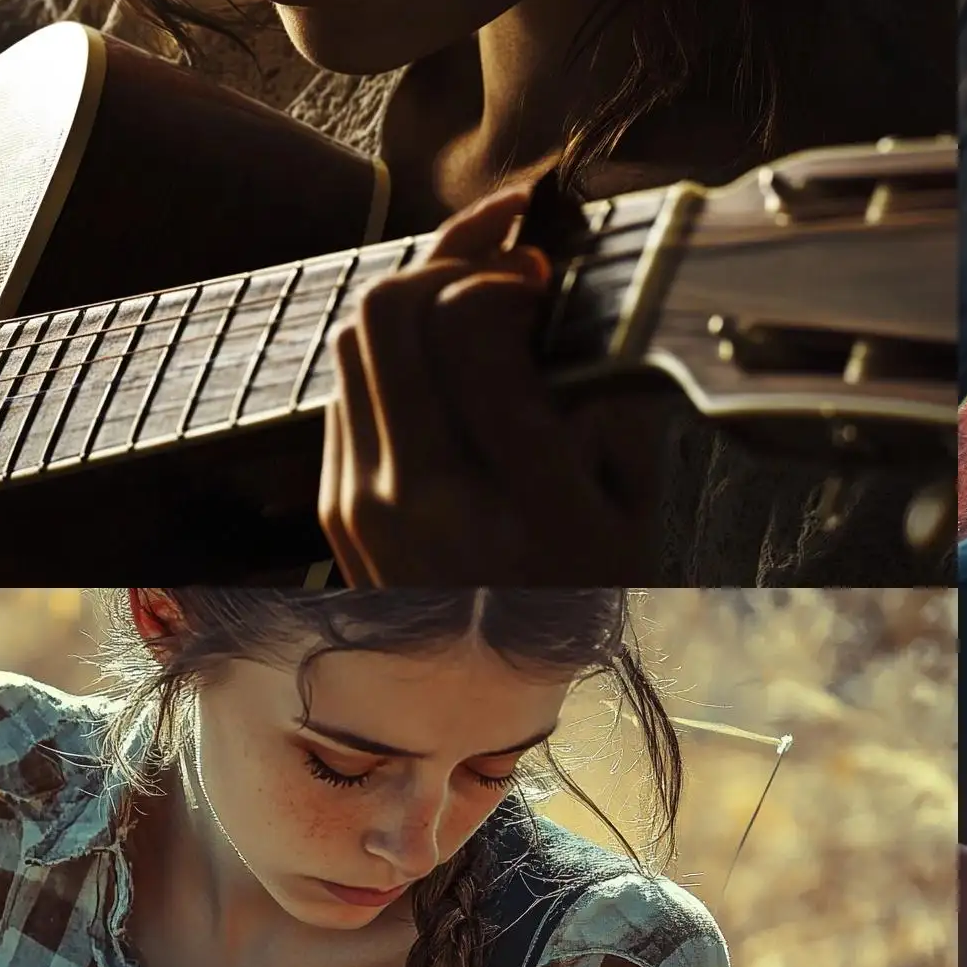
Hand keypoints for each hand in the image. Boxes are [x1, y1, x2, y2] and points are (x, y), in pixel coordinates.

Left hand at [321, 186, 662, 584]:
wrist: (485, 706)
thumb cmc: (581, 602)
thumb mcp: (632, 513)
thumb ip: (615, 409)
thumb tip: (565, 312)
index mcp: (513, 498)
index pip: (465, 325)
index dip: (502, 272)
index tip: (543, 278)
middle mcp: (422, 495)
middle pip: (389, 311)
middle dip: (448, 259)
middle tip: (506, 263)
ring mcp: (362, 501)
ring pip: (355, 339)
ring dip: (415, 297)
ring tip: (475, 291)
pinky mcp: (335, 506)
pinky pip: (348, 389)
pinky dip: (393, 354)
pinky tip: (443, 356)